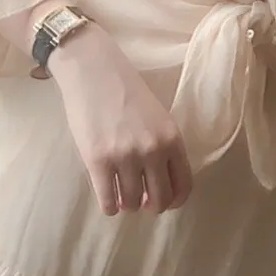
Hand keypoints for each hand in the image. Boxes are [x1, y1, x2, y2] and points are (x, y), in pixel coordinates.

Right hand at [50, 26, 194, 215]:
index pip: (183, 186)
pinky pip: (108, 202)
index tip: (163, 201)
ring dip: (127, 204)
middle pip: (159, 199)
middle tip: (140, 200)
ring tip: (120, 194)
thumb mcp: (157, 116)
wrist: (92, 69)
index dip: (173, 201)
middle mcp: (153, 151)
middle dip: (150, 206)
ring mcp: (125, 157)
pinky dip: (109, 206)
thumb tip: (155, 184)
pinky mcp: (97, 161)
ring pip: (131, 203)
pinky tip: (107, 197)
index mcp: (172, 139)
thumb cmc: (124, 89)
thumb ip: (162, 147)